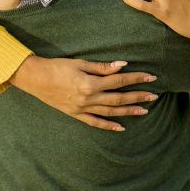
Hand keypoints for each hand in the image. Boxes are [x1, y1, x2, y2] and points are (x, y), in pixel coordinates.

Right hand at [9, 55, 158, 130]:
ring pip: (110, 112)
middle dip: (137, 96)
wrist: (35, 79)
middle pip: (118, 98)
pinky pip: (95, 122)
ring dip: (128, 111)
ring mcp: (82, 109)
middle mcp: (88, 98)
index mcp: (90, 83)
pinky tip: (121, 127)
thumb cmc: (57, 67)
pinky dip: (108, 126)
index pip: (119, 81)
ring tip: (144, 110)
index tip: (150, 77)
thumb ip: (101, 67)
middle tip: (154, 96)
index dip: (136, 79)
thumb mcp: (80, 63)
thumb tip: (122, 66)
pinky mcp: (76, 114)